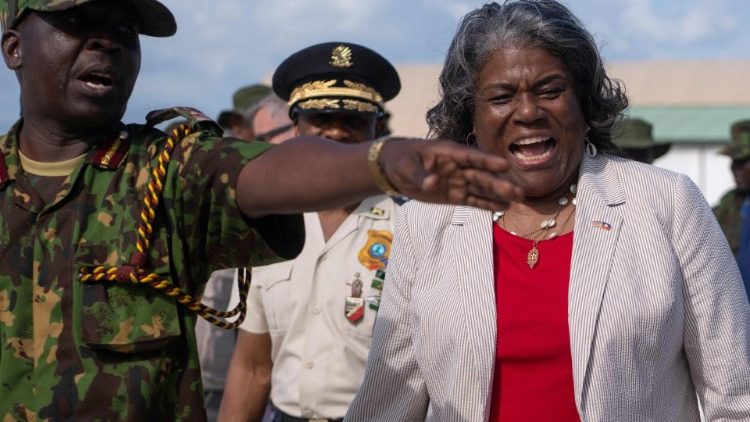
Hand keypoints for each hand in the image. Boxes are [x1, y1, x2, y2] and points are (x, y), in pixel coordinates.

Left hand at [379, 138, 522, 209]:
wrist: (395, 169)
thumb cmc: (402, 160)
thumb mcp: (406, 165)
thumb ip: (420, 174)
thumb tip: (432, 183)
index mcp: (448, 152)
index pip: (470, 156)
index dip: (487, 161)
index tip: (505, 165)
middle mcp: (458, 166)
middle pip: (481, 175)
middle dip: (499, 182)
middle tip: (518, 190)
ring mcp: (458, 181)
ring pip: (481, 187)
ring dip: (498, 193)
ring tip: (518, 199)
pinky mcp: (455, 195)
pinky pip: (473, 199)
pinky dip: (487, 203)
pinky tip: (503, 206)